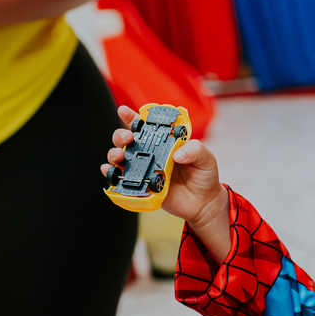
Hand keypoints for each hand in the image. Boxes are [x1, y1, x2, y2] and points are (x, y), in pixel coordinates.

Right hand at [101, 105, 231, 261]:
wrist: (205, 204)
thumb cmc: (205, 176)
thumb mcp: (206, 158)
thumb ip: (195, 150)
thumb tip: (176, 154)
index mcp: (163, 143)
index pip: (145, 127)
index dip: (132, 118)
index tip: (124, 111)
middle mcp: (150, 154)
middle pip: (127, 140)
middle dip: (121, 135)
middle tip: (127, 138)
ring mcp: (144, 170)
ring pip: (120, 159)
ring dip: (114, 154)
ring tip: (118, 156)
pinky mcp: (142, 187)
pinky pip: (123, 181)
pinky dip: (111, 175)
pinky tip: (108, 171)